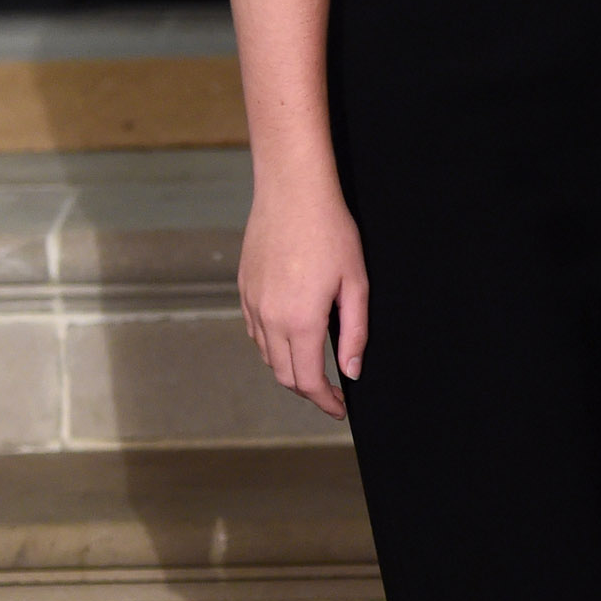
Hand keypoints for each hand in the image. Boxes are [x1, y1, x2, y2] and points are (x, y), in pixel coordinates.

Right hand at [238, 173, 368, 419]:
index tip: (340, 408)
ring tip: (314, 366)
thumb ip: (354, 333)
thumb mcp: (355, 284)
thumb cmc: (330, 232)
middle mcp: (270, 318)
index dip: (325, 402)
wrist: (292, 192)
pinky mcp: (245, 289)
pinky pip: (255, 332)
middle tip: (331, 392)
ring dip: (289, 368)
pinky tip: (290, 337)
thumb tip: (351, 370)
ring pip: (267, 355)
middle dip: (308, 391)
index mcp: (300, 321)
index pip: (308, 381)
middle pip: (284, 375)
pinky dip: (272, 345)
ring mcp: (253, 304)